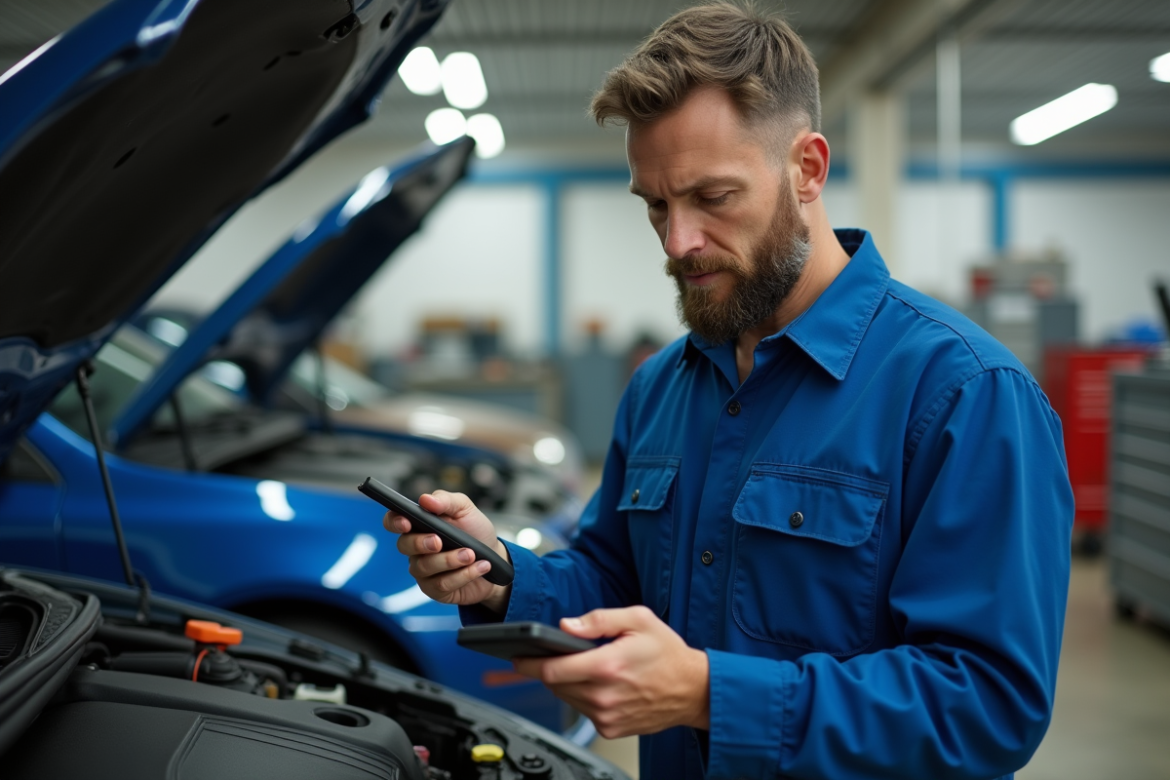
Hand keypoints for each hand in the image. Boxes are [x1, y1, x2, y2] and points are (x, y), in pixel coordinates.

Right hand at [383, 490, 510, 611]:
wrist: (496, 557)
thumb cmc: (475, 531)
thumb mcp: (465, 509)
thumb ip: (446, 501)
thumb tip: (425, 500)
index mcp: (419, 524)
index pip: (394, 521)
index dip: (394, 522)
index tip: (406, 523)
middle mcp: (416, 548)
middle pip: (404, 545)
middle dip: (422, 543)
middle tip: (440, 541)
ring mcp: (424, 570)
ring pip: (424, 567)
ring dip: (450, 560)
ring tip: (471, 554)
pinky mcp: (435, 589)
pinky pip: (441, 584)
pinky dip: (464, 574)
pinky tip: (479, 566)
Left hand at [513, 606, 708, 738]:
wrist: (693, 690)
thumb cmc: (667, 653)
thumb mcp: (638, 619)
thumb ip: (599, 620)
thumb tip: (567, 626)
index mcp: (607, 666)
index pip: (552, 669)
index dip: (529, 663)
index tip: (517, 657)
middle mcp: (603, 696)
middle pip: (554, 685)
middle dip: (547, 669)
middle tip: (549, 657)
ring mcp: (606, 716)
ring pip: (567, 698)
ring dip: (566, 682)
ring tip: (583, 667)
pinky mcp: (610, 729)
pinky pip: (583, 711)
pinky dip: (583, 697)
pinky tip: (599, 684)